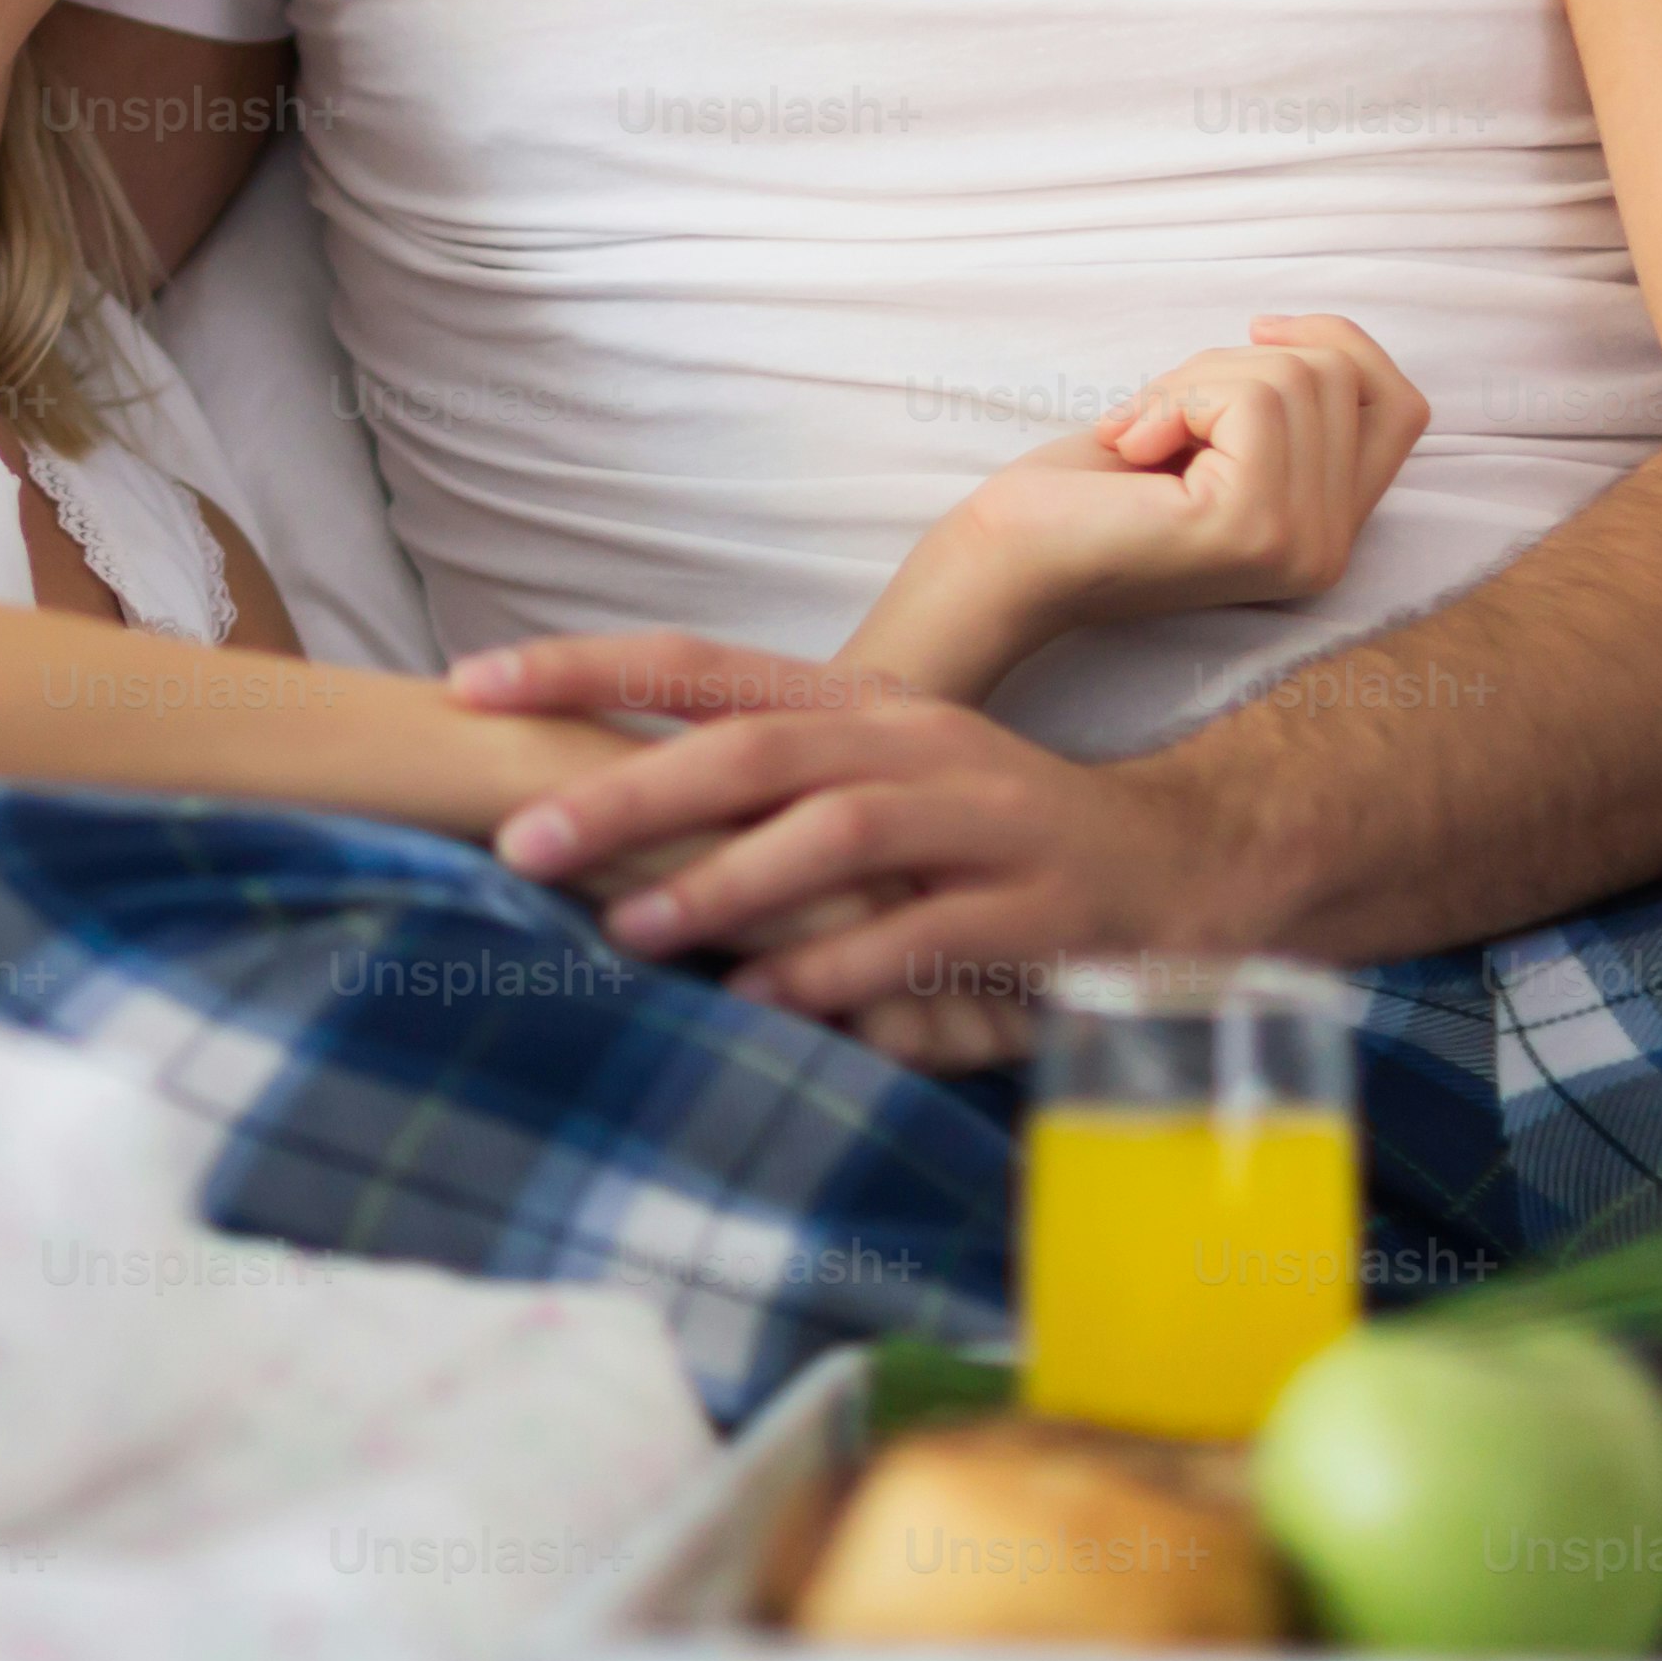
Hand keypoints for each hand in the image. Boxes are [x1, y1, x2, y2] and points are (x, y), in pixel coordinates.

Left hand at [446, 633, 1250, 1067]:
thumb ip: (759, 793)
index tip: (469, 685)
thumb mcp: (879, 786)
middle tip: (521, 837)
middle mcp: (913, 745)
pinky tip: (762, 998)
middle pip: (753, 746)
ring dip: (723, 882)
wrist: (1192, 864)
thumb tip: (586, 816)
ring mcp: (981, 823)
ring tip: (625, 930)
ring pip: (834, 832)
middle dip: (629, 790)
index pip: (699, 662)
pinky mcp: (1036, 912)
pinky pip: (920, 937)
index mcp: (860, 704)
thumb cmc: (993, 835)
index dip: (582, 666)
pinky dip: (836, 967)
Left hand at [942, 314, 1426, 624]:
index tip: (1259, 330)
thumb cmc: (1085, 494)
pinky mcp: (1255, 527)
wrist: (1005, 559)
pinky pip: (1252, 400)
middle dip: (1230, 363)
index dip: (1342, 345)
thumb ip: (1274, 408)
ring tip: (1140, 437)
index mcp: (1327, 530)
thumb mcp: (1201, 433)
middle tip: (1153, 418)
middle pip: (1337, 375)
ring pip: (1294, 378)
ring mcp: (1301, 543)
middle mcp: (1332, 549)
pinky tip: (1133, 449)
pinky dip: (1179, 399)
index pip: (1399, 409)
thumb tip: (1298, 336)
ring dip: (1195, 381)